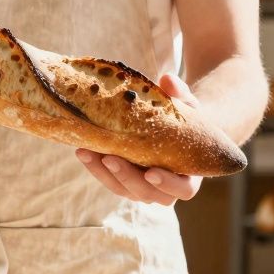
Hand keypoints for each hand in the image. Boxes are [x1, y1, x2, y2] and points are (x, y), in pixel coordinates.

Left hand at [75, 73, 203, 205]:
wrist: (174, 127)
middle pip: (147, 193)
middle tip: (109, 158)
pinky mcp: (125, 181)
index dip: (167, 183)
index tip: (151, 172)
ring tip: (87, 152)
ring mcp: (144, 187)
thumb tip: (168, 79)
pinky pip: (109, 179)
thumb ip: (180, 95)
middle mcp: (167, 189)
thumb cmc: (186, 118)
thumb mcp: (188, 105)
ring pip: (123, 189)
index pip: (183, 189)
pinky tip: (83, 150)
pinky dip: (96, 167)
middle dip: (126, 177)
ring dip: (104, 173)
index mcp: (190, 175)